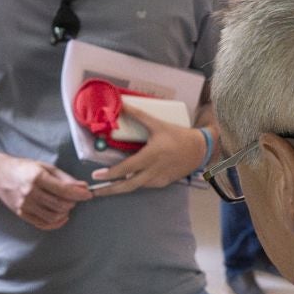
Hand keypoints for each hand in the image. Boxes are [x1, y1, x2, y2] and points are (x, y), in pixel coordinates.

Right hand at [0, 157, 89, 229]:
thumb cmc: (23, 168)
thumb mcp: (44, 167)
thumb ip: (64, 178)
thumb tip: (83, 187)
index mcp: (37, 177)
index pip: (64, 190)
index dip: (79, 194)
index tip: (88, 194)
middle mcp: (30, 192)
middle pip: (60, 205)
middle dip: (72, 202)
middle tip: (75, 197)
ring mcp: (25, 205)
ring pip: (53, 216)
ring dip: (65, 213)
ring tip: (67, 206)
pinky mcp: (21, 214)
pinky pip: (43, 224)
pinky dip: (56, 223)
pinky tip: (61, 217)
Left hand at [87, 114, 206, 195]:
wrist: (199, 149)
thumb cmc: (177, 135)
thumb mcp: (157, 124)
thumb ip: (138, 115)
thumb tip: (121, 103)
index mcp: (151, 156)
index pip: (126, 168)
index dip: (110, 174)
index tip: (96, 175)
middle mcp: (154, 170)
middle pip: (127, 185)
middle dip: (110, 190)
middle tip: (95, 191)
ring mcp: (159, 179)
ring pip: (136, 187)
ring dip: (120, 188)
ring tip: (106, 187)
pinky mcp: (163, 183)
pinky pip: (145, 185)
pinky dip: (134, 184)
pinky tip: (125, 182)